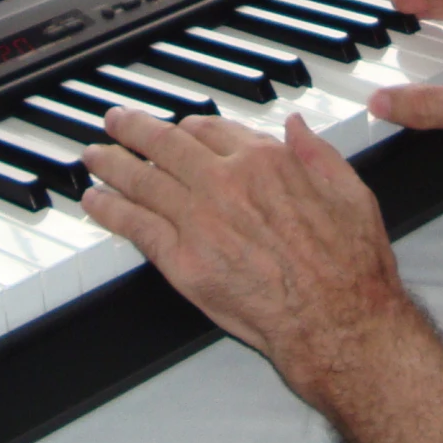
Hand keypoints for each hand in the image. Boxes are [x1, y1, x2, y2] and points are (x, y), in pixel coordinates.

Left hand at [82, 109, 415, 402]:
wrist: (336, 320)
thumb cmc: (349, 265)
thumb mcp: (350, 191)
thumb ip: (316, 153)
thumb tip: (296, 126)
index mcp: (264, 162)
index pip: (211, 131)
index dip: (190, 128)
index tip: (179, 129)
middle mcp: (225, 183)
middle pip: (166, 146)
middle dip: (134, 130)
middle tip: (115, 122)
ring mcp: (200, 220)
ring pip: (143, 180)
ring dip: (111, 163)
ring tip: (92, 156)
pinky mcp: (183, 261)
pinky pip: (136, 226)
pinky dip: (110, 209)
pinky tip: (95, 200)